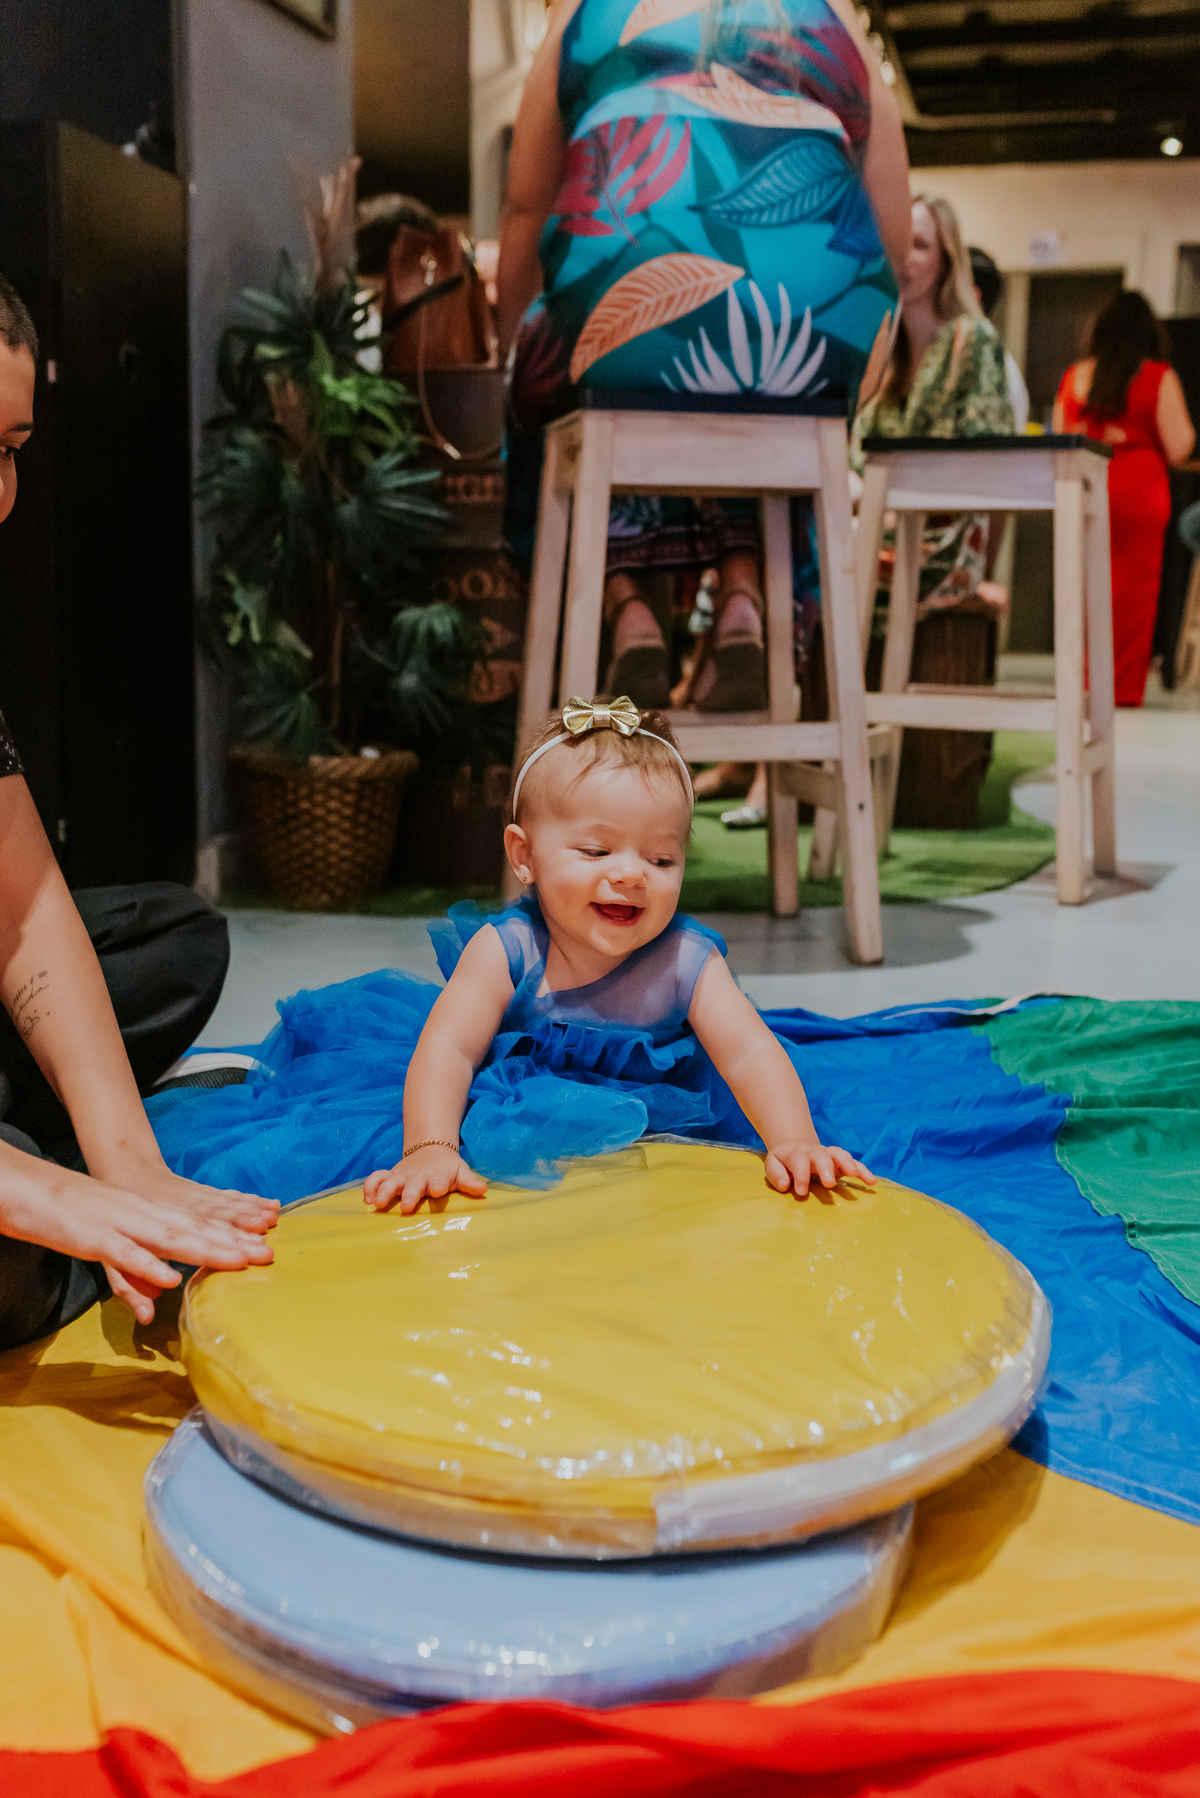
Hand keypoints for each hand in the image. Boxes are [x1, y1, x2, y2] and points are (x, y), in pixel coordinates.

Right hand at [0, 1156, 276, 1326]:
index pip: (200, 1226)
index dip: (233, 1235)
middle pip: (195, 1230)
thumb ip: (140, 1266)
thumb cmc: (81, 1215)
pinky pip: (125, 1254)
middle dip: (233, 1243)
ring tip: (238, 1260)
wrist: (38, 1191)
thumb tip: (158, 1296)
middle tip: (268, 1254)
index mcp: (153, 1215)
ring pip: (170, 1238)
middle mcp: (145, 1216)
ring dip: (205, 1249)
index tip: (266, 1245)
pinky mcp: (95, 1238)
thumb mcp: (120, 1239)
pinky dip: (149, 1265)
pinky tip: (170, 1278)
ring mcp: (123, 1225)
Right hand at [363, 1146, 486, 1216]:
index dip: (439, 1185)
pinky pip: (376, 1178)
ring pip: (390, 1181)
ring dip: (384, 1191)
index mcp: (437, 1176)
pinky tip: (366, 1199)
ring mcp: (402, 1176)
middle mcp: (418, 1176)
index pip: (439, 1180)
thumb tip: (483, 1189)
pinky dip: (370, 1186)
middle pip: (412, 1184)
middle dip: (409, 1194)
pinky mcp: (390, 1176)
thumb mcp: (461, 1172)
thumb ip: (469, 1182)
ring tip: (377, 1203)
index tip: (439, 1190)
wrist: (431, 1150)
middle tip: (407, 1206)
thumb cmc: (448, 1169)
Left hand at [764, 1140, 874, 1198]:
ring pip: (840, 1154)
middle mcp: (814, 1152)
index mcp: (795, 1153)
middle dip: (826, 1168)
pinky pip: (853, 1163)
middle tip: (830, 1184)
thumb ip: (775, 1174)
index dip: (800, 1176)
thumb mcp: (773, 1164)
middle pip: (821, 1156)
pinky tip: (871, 1181)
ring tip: (856, 1175)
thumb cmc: (783, 1162)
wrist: (795, 1145)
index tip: (801, 1192)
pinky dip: (863, 1170)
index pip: (798, 1161)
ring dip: (848, 1163)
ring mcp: (828, 1155)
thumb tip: (785, 1185)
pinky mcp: (840, 1161)